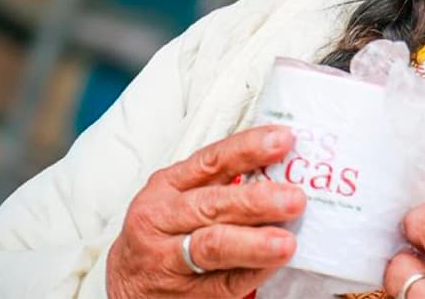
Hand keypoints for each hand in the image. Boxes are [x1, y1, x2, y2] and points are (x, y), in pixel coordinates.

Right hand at [106, 125, 306, 298]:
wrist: (130, 286)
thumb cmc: (164, 234)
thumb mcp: (179, 198)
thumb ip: (221, 183)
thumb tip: (283, 165)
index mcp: (167, 187)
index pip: (211, 161)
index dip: (248, 149)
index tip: (283, 140)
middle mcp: (163, 219)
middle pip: (212, 205)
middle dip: (256, 201)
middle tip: (294, 199)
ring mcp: (170, 259)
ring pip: (213, 247)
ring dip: (254, 243)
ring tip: (286, 242)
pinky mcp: (187, 294)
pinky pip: (224, 282)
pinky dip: (253, 271)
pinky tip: (275, 264)